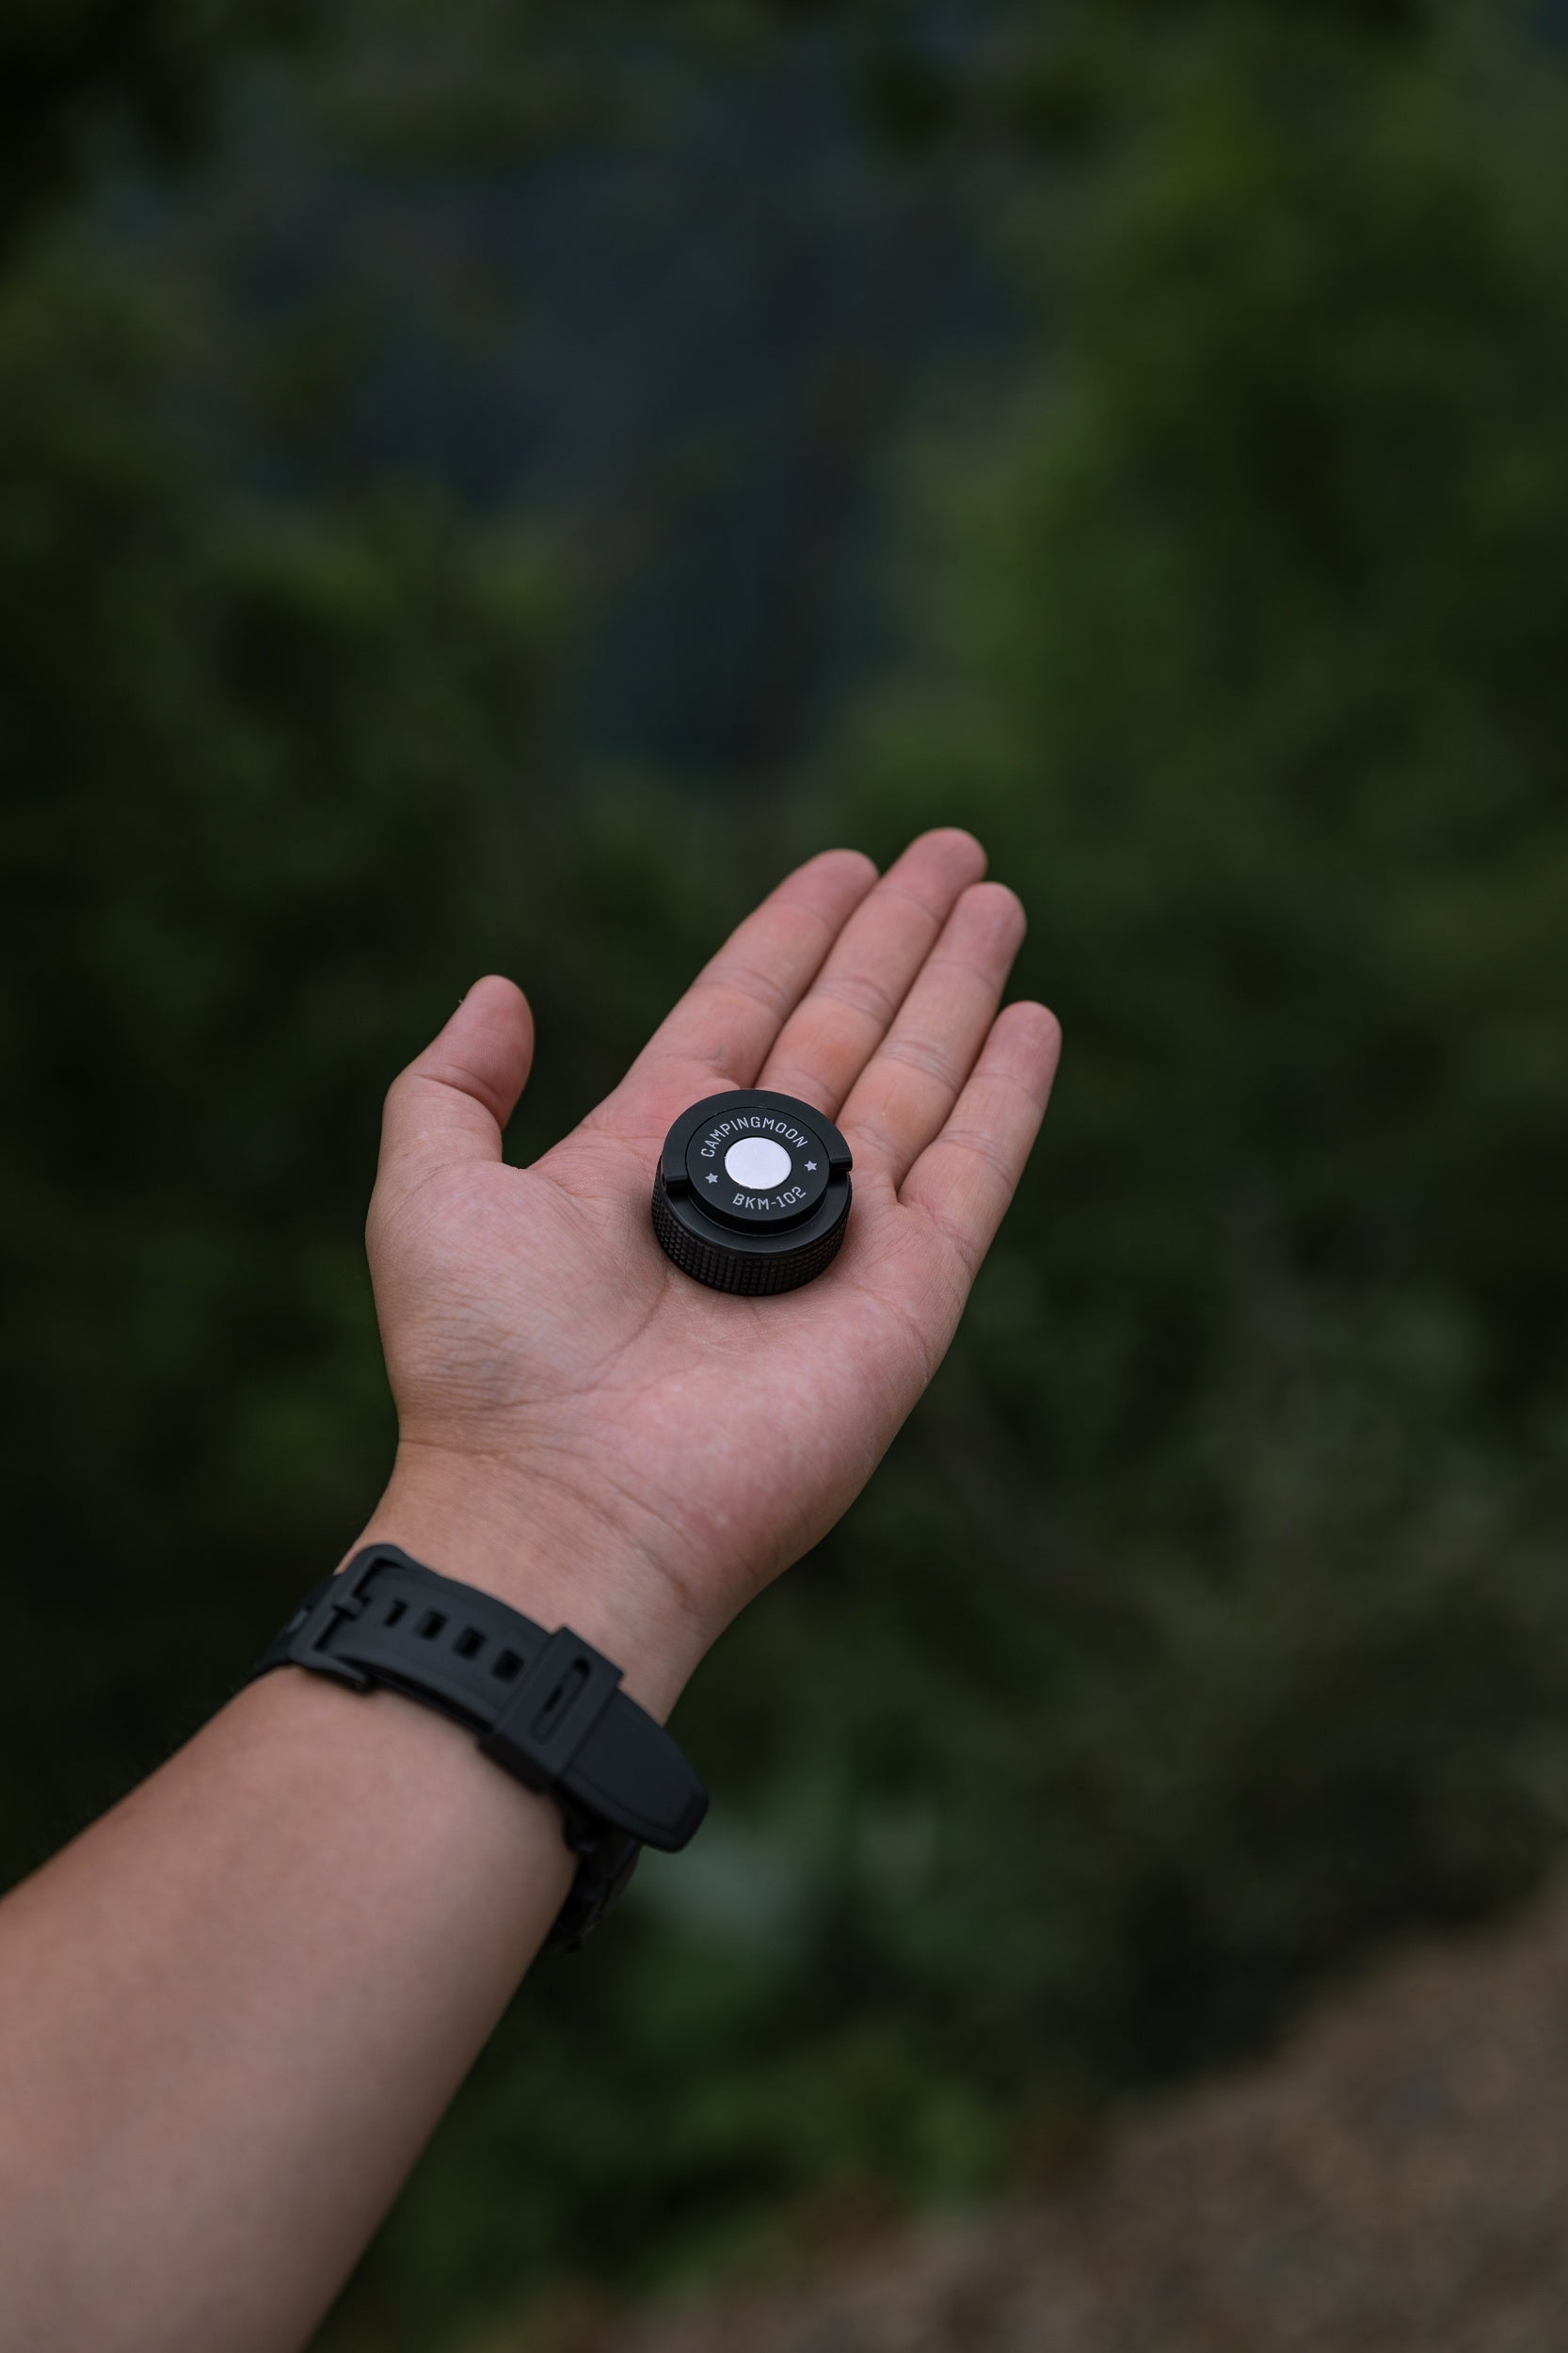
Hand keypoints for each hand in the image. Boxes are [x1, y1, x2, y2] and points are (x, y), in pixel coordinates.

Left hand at [359, 830, 1059, 1710]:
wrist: (564, 1509)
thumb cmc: (484, 1365)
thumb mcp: (429, 1193)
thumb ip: (452, 1086)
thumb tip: (500, 988)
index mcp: (651, 1155)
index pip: (744, 1011)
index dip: (793, 933)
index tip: (845, 862)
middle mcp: (753, 1190)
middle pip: (847, 1028)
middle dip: (898, 938)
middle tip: (954, 849)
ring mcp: (839, 1242)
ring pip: (917, 1078)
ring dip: (959, 987)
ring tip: (998, 898)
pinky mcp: (907, 1298)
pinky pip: (971, 1174)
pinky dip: (1007, 1097)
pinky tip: (1032, 1019)